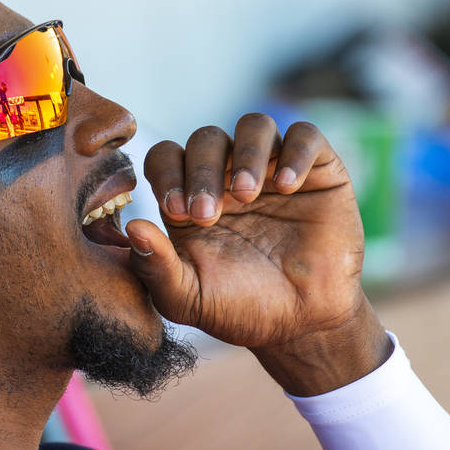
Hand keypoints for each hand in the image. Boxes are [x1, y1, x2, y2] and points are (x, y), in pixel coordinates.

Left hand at [126, 114, 391, 394]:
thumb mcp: (188, 298)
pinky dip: (294, 153)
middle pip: (206, 139)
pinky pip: (305, 136)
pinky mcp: (317, 170)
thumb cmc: (238, 309)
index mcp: (189, 195)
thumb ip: (154, 267)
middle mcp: (228, 173)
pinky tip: (287, 187)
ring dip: (245, 153)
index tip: (176, 212)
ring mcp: (272, 167)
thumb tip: (132, 227)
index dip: (166, 175)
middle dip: (201, 172)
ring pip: (254, 125)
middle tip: (207, 214)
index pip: (166, 157)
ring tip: (246, 193)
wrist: (302, 324)